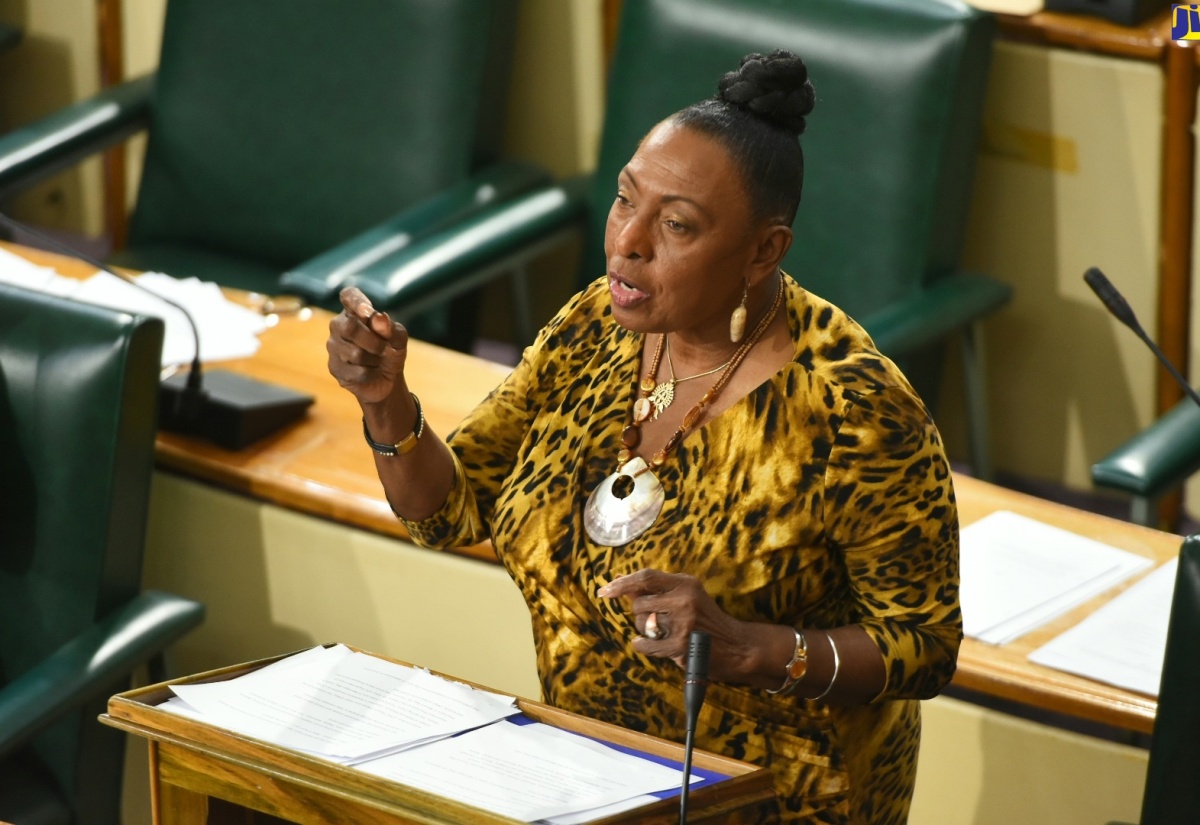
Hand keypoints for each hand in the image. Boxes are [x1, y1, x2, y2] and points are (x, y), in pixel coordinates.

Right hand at [327, 287, 408, 406]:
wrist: (386, 379)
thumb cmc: (390, 351)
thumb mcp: (398, 339)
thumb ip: (391, 328)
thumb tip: (379, 318)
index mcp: (355, 311)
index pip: (349, 296)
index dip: (355, 300)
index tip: (367, 309)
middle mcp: (339, 325)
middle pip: (350, 327)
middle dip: (373, 341)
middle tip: (385, 348)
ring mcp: (333, 346)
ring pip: (354, 353)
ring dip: (374, 360)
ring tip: (378, 361)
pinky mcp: (334, 367)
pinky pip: (355, 371)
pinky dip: (370, 373)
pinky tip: (371, 372)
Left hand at [598, 569, 762, 680]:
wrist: (737, 646)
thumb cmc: (707, 619)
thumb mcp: (689, 595)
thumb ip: (658, 589)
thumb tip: (621, 581)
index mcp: (686, 583)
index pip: (646, 577)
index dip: (622, 583)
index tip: (604, 590)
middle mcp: (684, 599)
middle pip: (639, 603)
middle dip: (640, 614)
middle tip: (656, 620)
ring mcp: (682, 623)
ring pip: (642, 624)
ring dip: (646, 631)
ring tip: (665, 633)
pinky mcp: (680, 645)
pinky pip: (646, 644)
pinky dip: (642, 645)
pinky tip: (648, 644)